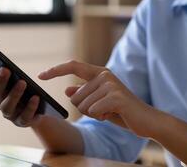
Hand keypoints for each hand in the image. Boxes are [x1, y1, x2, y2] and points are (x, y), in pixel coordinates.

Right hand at [0, 61, 40, 126]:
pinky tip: (36, 97)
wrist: (40, 109)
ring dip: (14, 94)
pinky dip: (30, 107)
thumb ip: (12, 72)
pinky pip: (24, 116)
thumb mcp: (19, 78)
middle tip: (5, 69)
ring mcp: (9, 113)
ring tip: (23, 82)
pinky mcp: (22, 121)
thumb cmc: (26, 88)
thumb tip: (9, 65)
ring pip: (7, 106)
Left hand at [39, 60, 153, 136]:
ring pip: (82, 105)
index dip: (55, 70)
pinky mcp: (116, 96)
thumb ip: (84, 93)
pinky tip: (112, 115)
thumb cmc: (120, 110)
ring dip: (93, 114)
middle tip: (102, 109)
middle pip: (74, 96)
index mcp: (99, 73)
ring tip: (109, 111)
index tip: (40, 76)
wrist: (146, 120)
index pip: (72, 66)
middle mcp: (104, 75)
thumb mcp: (98, 101)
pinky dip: (100, 117)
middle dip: (84, 108)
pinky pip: (93, 110)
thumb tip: (67, 89)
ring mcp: (110, 84)